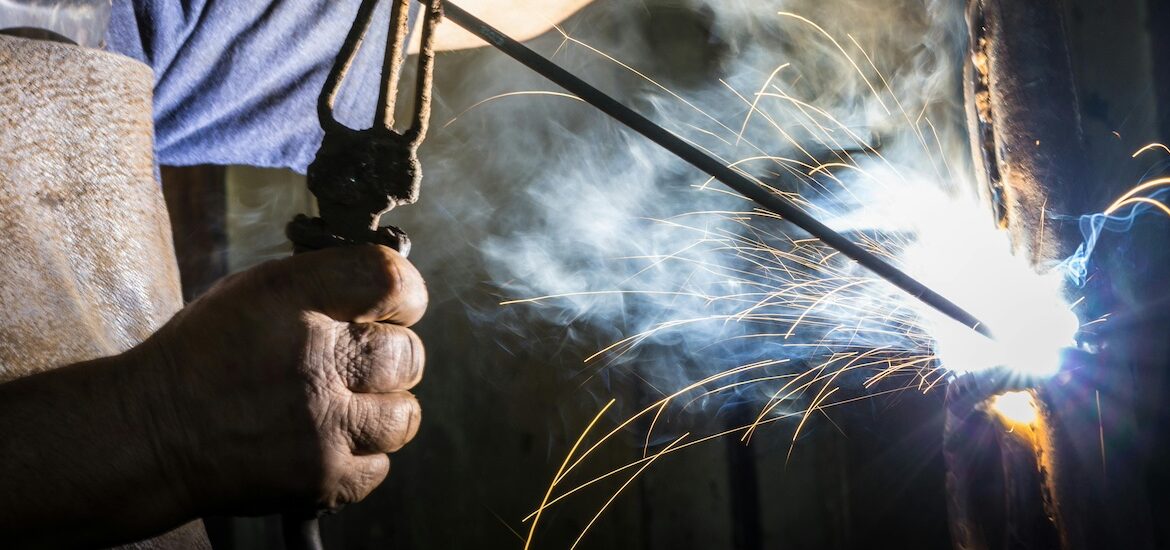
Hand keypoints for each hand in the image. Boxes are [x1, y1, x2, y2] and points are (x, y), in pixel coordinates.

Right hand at [138, 245, 427, 514]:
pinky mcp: (322, 478)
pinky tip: (329, 441)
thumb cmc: (206, 355)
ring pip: (404, 415)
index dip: (404, 295)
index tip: (392, 308)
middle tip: (356, 366)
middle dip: (390, 358)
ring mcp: (321, 425)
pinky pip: (381, 465)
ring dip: (382, 410)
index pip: (393, 281)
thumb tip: (388, 291)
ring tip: (344, 407)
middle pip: (409, 353)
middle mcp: (314, 359)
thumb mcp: (254, 291)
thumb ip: (323, 285)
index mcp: (293, 299)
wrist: (149, 433)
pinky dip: (361, 456)